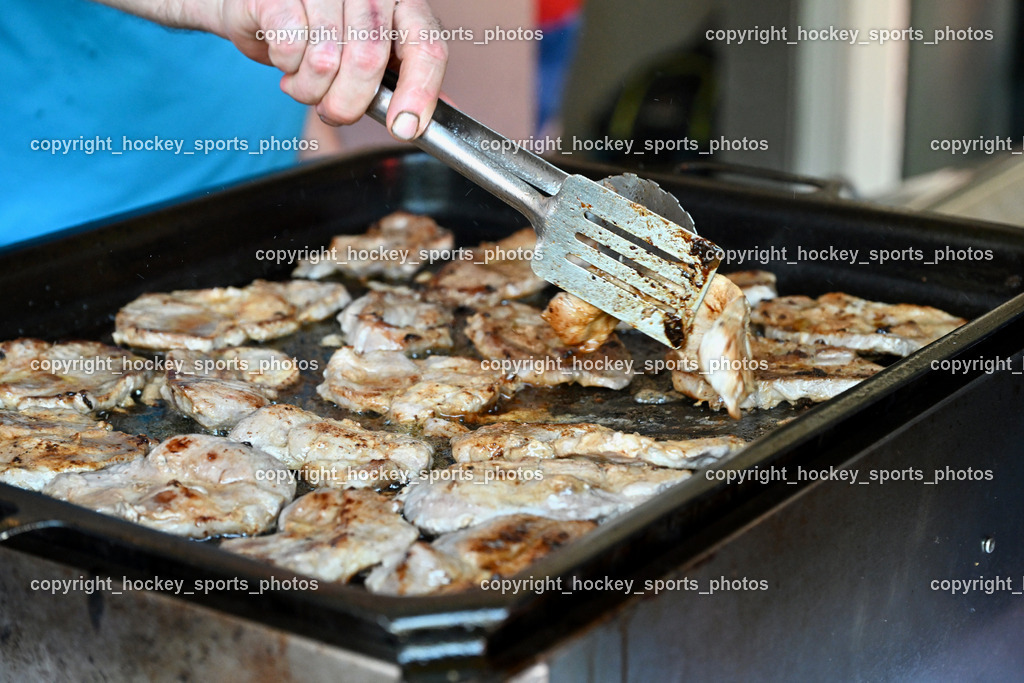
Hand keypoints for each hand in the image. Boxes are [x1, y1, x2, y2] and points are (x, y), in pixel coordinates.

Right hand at [218, 0, 446, 139]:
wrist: (264, 8)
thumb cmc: (322, 33)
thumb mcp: (372, 55)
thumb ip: (405, 81)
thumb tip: (438, 120)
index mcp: (402, 3)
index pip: (427, 46)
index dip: (420, 93)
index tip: (404, 128)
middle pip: (369, 61)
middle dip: (348, 104)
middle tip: (334, 111)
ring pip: (326, 59)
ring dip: (310, 90)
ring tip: (305, 83)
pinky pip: (290, 46)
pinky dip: (286, 67)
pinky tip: (287, 59)